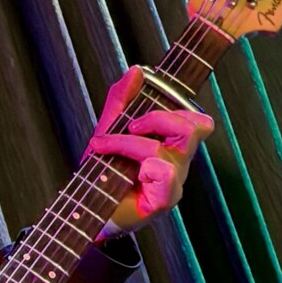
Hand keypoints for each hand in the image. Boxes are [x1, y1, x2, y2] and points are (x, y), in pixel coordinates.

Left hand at [84, 66, 213, 236]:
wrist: (84, 211)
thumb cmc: (102, 175)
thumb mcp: (108, 131)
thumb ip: (121, 102)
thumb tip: (136, 70)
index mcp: (171, 146)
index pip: (197, 120)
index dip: (184, 102)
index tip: (146, 97)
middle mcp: (177, 163)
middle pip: (195, 127)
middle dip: (158, 117)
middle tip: (129, 126)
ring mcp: (172, 183)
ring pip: (167, 149)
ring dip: (129, 144)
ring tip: (104, 148)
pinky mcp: (163, 201)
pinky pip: (166, 174)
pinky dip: (147, 166)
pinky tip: (132, 172)